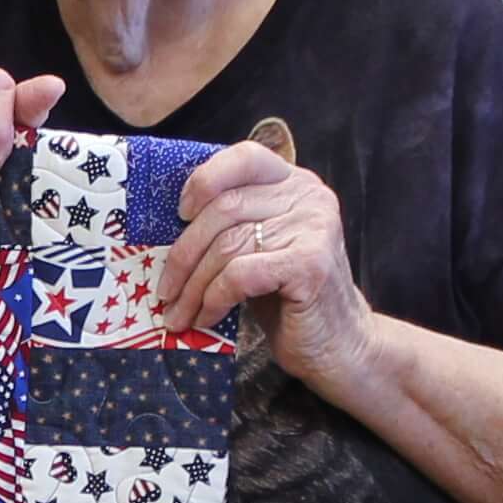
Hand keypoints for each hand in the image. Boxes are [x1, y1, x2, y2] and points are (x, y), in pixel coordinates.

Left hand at [160, 138, 362, 389]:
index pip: (245, 158)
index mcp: (295, 183)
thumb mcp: (259, 248)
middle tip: (165, 290)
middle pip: (224, 209)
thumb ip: (232, 223)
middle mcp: (309, 197)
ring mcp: (313, 228)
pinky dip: (213, 299)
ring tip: (178, 313)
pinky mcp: (309, 265)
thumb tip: (166, 224)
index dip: (204, 180)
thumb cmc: (287, 298)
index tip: (180, 214)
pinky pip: (239, 274)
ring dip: (192, 286)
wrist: (337, 345)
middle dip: (184, 254)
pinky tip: (205, 318)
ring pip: (227, 245)